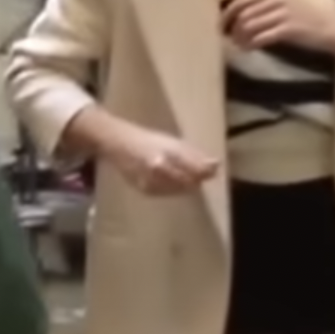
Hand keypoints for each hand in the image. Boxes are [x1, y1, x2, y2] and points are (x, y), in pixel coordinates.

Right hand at [99, 119, 218, 196]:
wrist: (119, 144)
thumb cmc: (148, 139)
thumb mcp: (173, 142)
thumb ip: (194, 155)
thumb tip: (215, 165)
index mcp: (168, 153)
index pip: (196, 169)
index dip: (207, 171)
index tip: (214, 169)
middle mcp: (159, 169)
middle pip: (189, 182)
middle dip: (197, 179)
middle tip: (200, 174)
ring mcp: (151, 182)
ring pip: (179, 190)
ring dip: (186, 185)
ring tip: (185, 175)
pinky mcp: (145, 191)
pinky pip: (167, 194)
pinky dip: (173, 189)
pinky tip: (171, 181)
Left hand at [222, 0, 334, 52]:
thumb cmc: (314, 20)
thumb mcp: (291, 6)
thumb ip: (271, 6)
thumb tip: (247, 16)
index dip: (228, 12)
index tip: (221, 24)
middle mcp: (279, 0)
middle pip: (244, 13)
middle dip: (232, 28)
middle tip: (229, 39)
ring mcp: (285, 14)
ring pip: (250, 25)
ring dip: (240, 38)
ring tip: (239, 46)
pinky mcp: (290, 29)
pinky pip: (263, 36)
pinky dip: (251, 44)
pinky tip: (249, 49)